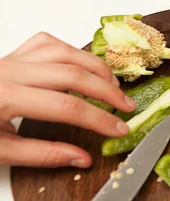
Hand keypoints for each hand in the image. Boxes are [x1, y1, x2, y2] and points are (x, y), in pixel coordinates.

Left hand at [0, 32, 135, 167]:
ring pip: (65, 52)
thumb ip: (44, 154)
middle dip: (107, 91)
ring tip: (113, 84)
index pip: (67, 107)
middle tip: (127, 106)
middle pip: (73, 74)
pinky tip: (81, 64)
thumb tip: (82, 158)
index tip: (120, 129)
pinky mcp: (12, 54)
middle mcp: (11, 72)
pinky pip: (47, 42)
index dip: (100, 119)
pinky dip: (70, 50)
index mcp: (7, 98)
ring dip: (95, 67)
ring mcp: (12, 59)